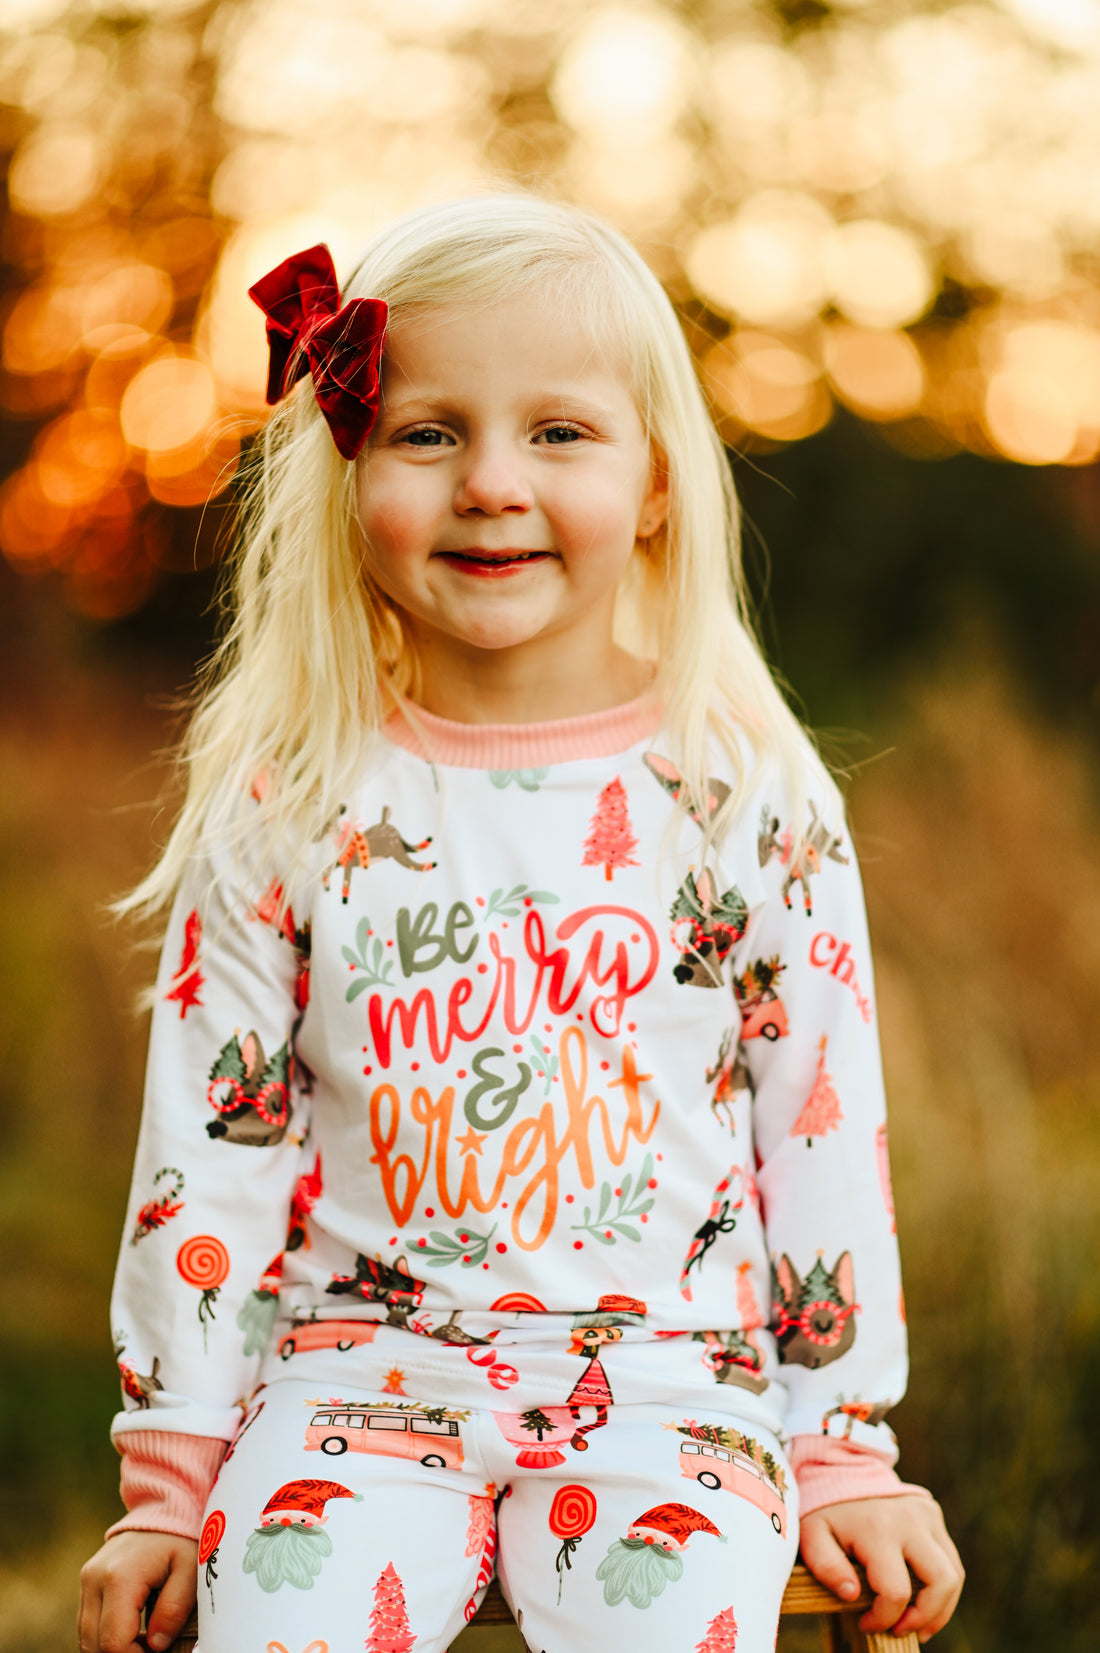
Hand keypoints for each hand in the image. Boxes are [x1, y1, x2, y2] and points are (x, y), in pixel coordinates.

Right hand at [78, 1530, 197, 1652]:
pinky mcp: (87, 1581)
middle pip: (94, 1644)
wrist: (163, 1508)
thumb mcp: (190, 1569)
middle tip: (150, 1649)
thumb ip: (174, 1608)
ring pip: (85, 1636)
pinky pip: (87, 1623)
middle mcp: (95, 1578)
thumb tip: (156, 1646)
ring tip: (143, 1643)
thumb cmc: (180, 1539)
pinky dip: (103, 1636)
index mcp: (120, 1577)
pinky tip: (131, 1633)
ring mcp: (87, 1579)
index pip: (113, 1641)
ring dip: (110, 1648)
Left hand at [799, 1493, 963, 1642]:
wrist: (842, 1469)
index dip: (884, 1619)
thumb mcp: (813, 1536)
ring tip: (917, 1624)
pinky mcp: (933, 1515)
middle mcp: (909, 1520)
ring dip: (940, 1609)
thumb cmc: (826, 1512)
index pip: (896, 1592)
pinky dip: (943, 1589)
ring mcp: (926, 1516)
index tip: (867, 1624)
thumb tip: (851, 1594)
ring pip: (953, 1575)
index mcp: (877, 1528)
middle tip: (901, 1629)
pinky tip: (924, 1602)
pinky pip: (951, 1560)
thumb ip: (826, 1566)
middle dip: (925, 1617)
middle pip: (941, 1583)